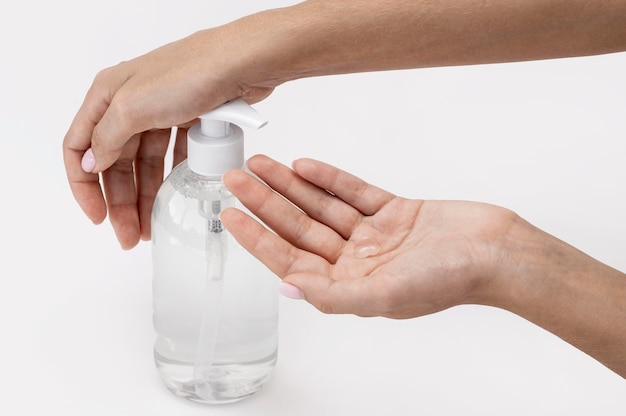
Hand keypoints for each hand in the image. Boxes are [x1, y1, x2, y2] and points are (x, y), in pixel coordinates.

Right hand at [62, 26, 275, 247]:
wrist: (242, 62)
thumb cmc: (187, 75)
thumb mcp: (133, 107)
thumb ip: (106, 139)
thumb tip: (89, 165)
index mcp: (106, 96)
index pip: (79, 146)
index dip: (84, 185)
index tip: (97, 217)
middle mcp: (129, 103)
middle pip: (115, 162)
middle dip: (120, 201)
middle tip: (129, 235)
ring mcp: (161, 111)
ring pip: (146, 163)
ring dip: (146, 195)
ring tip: (151, 227)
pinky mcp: (189, 118)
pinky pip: (175, 155)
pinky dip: (174, 176)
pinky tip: (176, 197)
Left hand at [221, 155, 518, 317]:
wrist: (498, 252)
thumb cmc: (451, 280)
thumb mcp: (386, 295)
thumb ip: (334, 294)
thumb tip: (288, 289)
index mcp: (350, 285)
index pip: (290, 259)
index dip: (257, 237)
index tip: (230, 216)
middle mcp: (357, 261)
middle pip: (299, 228)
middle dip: (266, 203)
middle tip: (236, 178)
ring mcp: (374, 236)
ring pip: (321, 207)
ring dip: (291, 186)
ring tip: (262, 165)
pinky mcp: (393, 212)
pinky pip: (353, 193)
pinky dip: (329, 179)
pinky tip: (305, 166)